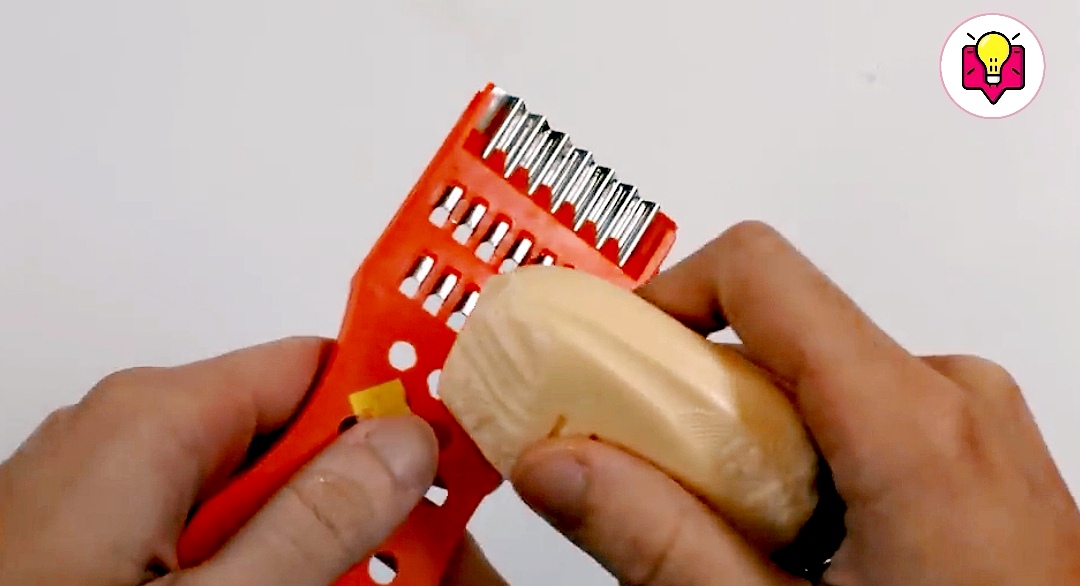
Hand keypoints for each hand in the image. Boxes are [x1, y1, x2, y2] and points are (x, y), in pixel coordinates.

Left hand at [0, 337, 445, 585]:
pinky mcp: (99, 549)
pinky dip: (265, 574)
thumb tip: (399, 448)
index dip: (397, 412)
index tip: (456, 466)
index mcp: (156, 422)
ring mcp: (111, 501)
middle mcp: (131, 442)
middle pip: (296, 447)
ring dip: (324, 556)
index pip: (319, 368)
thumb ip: (313, 523)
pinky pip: (211, 545)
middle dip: (371, 509)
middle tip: (427, 573)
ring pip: (260, 507)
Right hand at [481, 221, 1079, 584]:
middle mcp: (956, 401)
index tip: (618, 363)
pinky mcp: (978, 453)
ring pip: (817, 378)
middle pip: (781, 332)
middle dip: (700, 402)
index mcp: (913, 425)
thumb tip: (560, 468)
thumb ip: (656, 540)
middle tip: (665, 486)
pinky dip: (805, 459)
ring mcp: (976, 426)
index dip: (665, 300)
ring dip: (754, 442)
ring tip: (749, 542)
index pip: (757, 273)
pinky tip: (803, 546)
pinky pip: (863, 411)